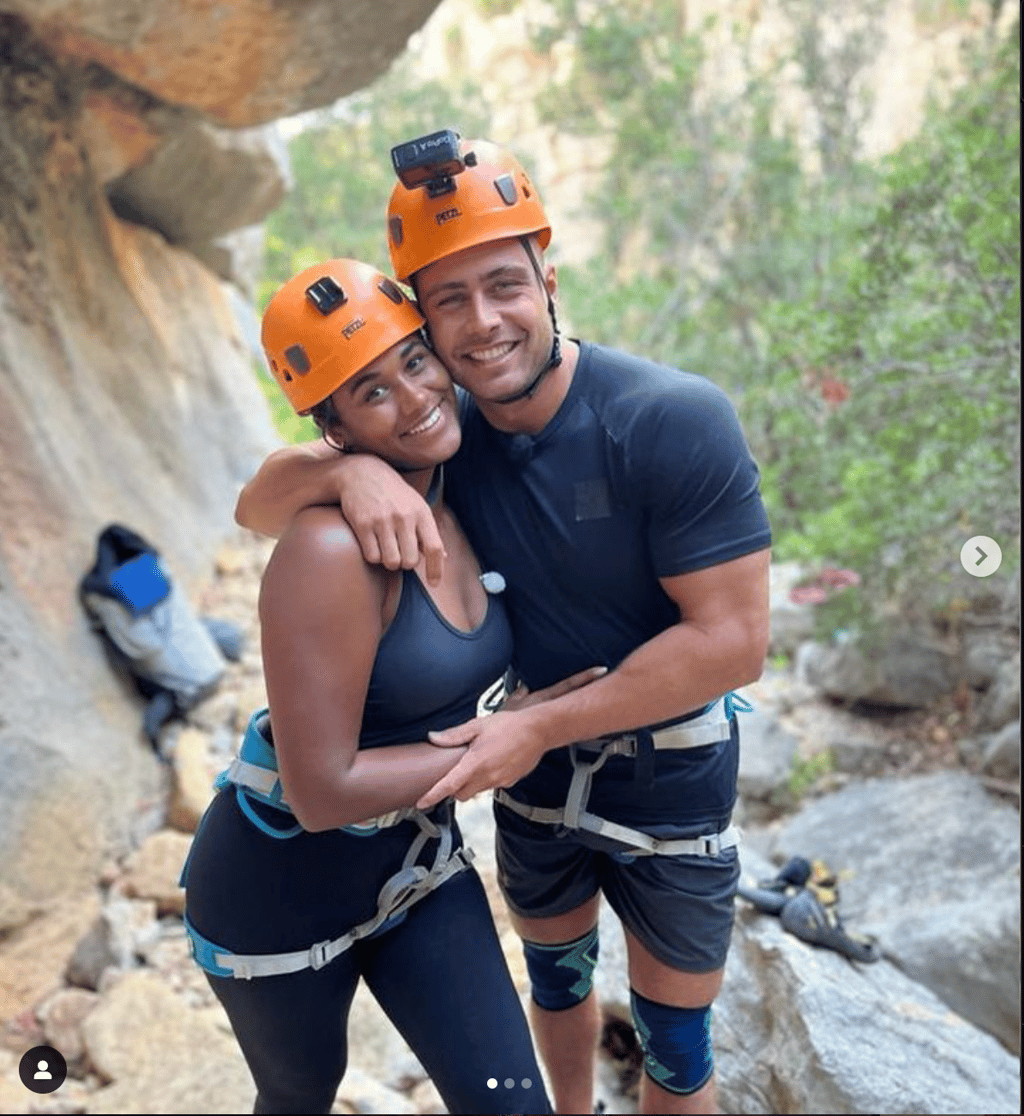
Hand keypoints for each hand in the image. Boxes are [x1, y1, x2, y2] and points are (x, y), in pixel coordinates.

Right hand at [339, 456, 445, 582]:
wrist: (361, 473)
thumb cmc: (393, 494)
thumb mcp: (416, 506)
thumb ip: (428, 532)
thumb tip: (444, 556)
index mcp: (422, 513)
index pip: (434, 548)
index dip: (436, 569)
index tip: (434, 583)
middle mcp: (404, 516)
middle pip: (410, 562)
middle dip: (405, 563)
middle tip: (399, 552)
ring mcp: (383, 520)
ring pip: (391, 562)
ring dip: (388, 561)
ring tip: (386, 547)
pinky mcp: (363, 524)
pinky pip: (372, 557)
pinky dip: (373, 556)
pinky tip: (373, 542)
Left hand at [417, 666, 606, 806]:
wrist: (538, 730)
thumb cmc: (509, 725)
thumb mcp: (478, 725)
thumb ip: (454, 735)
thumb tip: (434, 738)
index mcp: (475, 763)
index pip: (449, 785)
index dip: (433, 795)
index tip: (421, 803)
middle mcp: (487, 776)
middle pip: (461, 794)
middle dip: (455, 788)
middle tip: (456, 771)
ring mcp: (500, 781)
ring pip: (477, 791)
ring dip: (471, 783)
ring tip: (478, 762)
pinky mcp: (509, 782)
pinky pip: (492, 786)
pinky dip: (487, 779)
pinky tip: (493, 762)